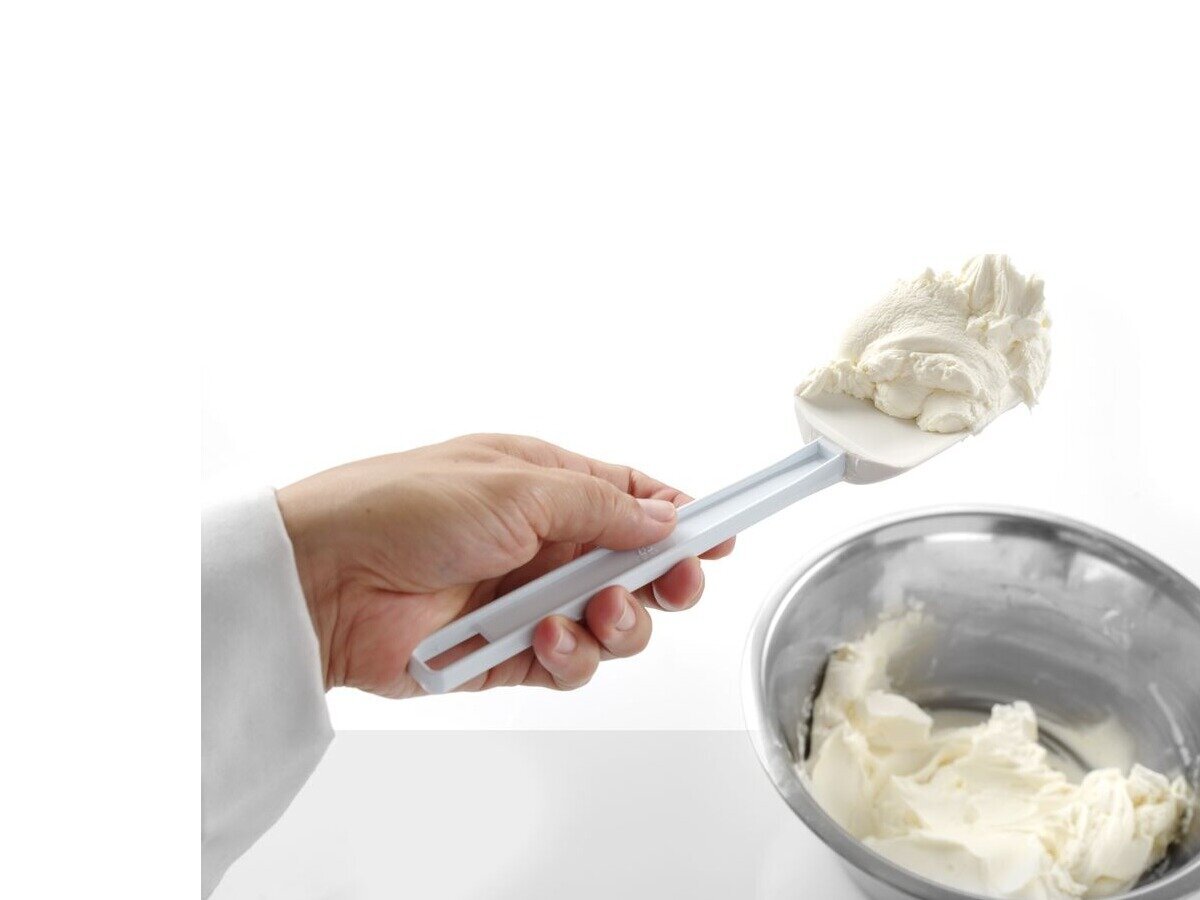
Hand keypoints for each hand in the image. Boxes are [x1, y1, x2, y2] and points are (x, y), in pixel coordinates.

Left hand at [276, 434, 733, 697]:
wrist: (325, 578)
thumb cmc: (405, 506)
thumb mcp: (519, 485)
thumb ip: (602, 507)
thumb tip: (666, 515)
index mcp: (546, 485)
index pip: (632, 499)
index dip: (681, 518)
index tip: (724, 535)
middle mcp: (542, 542)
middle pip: (636, 568)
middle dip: (665, 579)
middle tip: (677, 583)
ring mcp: (526, 600)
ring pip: (611, 625)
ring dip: (618, 622)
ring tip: (593, 612)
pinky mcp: (506, 655)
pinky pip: (567, 665)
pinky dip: (568, 655)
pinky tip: (542, 639)